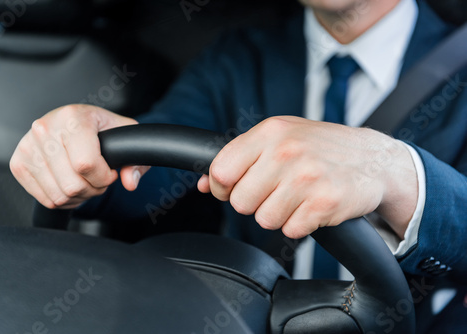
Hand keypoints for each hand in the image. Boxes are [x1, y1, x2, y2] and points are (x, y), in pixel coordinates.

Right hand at [10, 104, 149, 208]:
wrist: (75, 123)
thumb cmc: (100, 129)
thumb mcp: (126, 136)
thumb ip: (136, 160)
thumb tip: (129, 182)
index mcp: (72, 117)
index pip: (86, 164)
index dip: (104, 177)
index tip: (110, 172)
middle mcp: (44, 129)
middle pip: (72, 185)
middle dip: (93, 189)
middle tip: (98, 178)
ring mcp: (27, 146)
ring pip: (58, 196)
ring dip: (78, 197)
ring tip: (85, 181)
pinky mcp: (18, 163)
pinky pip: (44, 199)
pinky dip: (63, 200)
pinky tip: (70, 184)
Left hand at [198, 116, 417, 238]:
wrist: (373, 158)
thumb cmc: (320, 147)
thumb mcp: (279, 138)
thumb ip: (239, 156)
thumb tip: (202, 182)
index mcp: (270, 132)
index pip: (221, 170)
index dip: (222, 187)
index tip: (234, 188)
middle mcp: (286, 152)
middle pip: (240, 201)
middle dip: (254, 203)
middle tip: (275, 192)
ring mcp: (307, 177)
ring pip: (264, 219)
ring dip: (278, 215)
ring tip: (297, 197)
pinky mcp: (325, 203)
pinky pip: (291, 230)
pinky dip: (299, 224)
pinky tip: (312, 206)